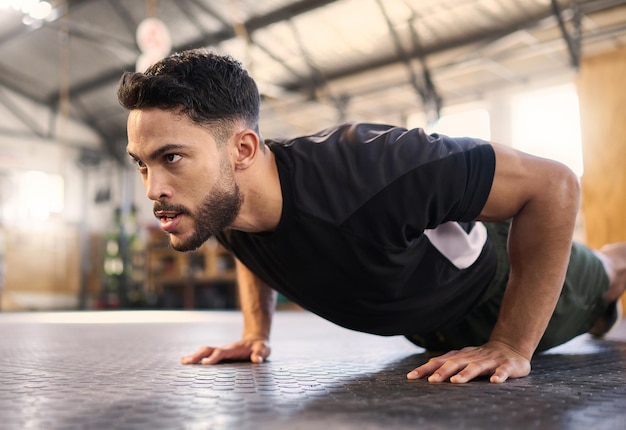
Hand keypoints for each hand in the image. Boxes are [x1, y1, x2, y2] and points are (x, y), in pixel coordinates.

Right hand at [181, 339, 269, 364]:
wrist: (255, 340)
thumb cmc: (260, 346)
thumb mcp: (263, 349)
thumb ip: (260, 353)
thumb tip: (257, 360)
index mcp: (233, 349)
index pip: (221, 352)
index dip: (214, 358)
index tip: (205, 364)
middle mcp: (224, 349)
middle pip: (208, 350)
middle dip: (198, 355)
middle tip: (187, 362)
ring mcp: (220, 350)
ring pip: (204, 351)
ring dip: (194, 355)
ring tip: (183, 361)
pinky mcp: (219, 353)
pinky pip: (205, 354)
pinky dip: (195, 356)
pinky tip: (185, 360)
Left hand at [406, 340, 530, 383]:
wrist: (510, 347)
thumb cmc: (481, 357)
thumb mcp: (462, 359)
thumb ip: (446, 365)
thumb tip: (424, 374)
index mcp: (460, 356)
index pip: (439, 361)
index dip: (426, 369)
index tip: (411, 377)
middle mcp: (472, 357)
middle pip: (455, 363)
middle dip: (443, 371)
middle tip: (432, 381)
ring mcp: (490, 361)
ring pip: (476, 366)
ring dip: (466, 374)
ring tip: (456, 381)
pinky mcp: (507, 365)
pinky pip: (503, 370)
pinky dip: (499, 375)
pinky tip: (494, 381)